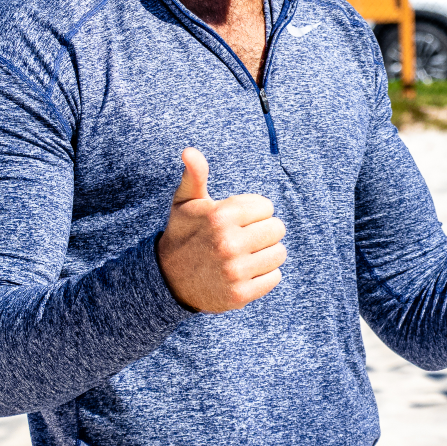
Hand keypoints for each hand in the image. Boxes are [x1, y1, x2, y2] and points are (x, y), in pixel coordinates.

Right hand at [156, 147, 286, 312]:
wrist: (167, 279)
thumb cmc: (183, 232)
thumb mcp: (185, 201)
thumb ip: (194, 174)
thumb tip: (189, 151)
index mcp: (220, 216)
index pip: (266, 206)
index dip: (253, 211)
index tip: (235, 219)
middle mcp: (229, 243)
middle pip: (277, 228)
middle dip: (263, 230)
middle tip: (243, 236)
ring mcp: (235, 271)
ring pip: (279, 253)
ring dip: (266, 252)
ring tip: (246, 254)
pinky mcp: (240, 295)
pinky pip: (275, 277)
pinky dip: (264, 274)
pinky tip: (245, 272)